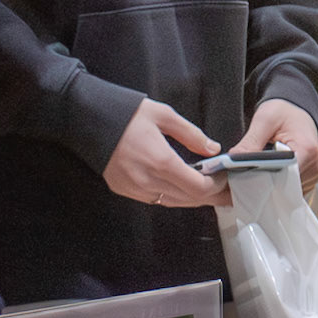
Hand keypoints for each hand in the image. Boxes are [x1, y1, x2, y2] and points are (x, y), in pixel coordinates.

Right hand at [103, 99, 229, 207]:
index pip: (198, 187)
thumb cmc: (127, 114)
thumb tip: (212, 148)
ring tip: (212, 194)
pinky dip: (174, 197)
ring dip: (193, 199)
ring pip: (173, 203)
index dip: (217, 187)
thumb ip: (191, 134)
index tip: (227, 180)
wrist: (88, 120)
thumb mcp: (164, 115)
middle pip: (189, 199)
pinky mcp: (125, 190)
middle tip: (229, 193)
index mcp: (161, 161)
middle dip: (212, 197)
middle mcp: (148, 181)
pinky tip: (184, 189)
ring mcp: (135, 189)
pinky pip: (157, 200)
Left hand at [233, 98, 317, 194]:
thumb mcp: (265, 119)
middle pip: (284, 188)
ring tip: (255, 174)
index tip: (244, 179)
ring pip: (284, 193)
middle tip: (242, 178)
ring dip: (268, 186)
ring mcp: (311, 176)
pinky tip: (265, 175)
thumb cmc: (284, 112)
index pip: (284, 177)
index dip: (262, 181)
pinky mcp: (305, 181)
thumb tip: (233, 160)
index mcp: (306, 150)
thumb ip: (251, 141)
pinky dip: (274, 186)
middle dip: (262, 185)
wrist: (297, 111)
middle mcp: (313, 167)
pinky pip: (287, 191)